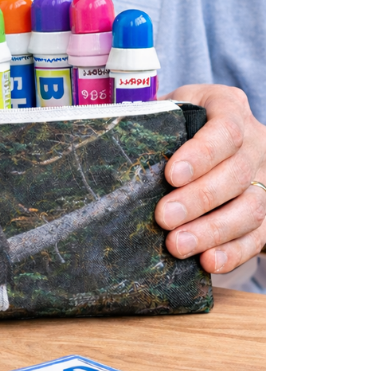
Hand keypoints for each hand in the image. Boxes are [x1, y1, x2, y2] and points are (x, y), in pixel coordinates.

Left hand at [155, 85, 265, 275]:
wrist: (209, 137)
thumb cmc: (178, 123)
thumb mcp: (167, 109)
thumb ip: (149, 121)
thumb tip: (106, 141)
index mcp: (229, 109)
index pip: (224, 131)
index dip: (200, 155)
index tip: (171, 175)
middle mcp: (254, 143)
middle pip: (236, 173)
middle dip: (198, 199)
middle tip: (164, 217)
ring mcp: (263, 179)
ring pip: (250, 208)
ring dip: (212, 231)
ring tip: (176, 244)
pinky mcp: (264, 212)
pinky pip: (256, 236)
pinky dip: (232, 253)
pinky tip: (207, 262)